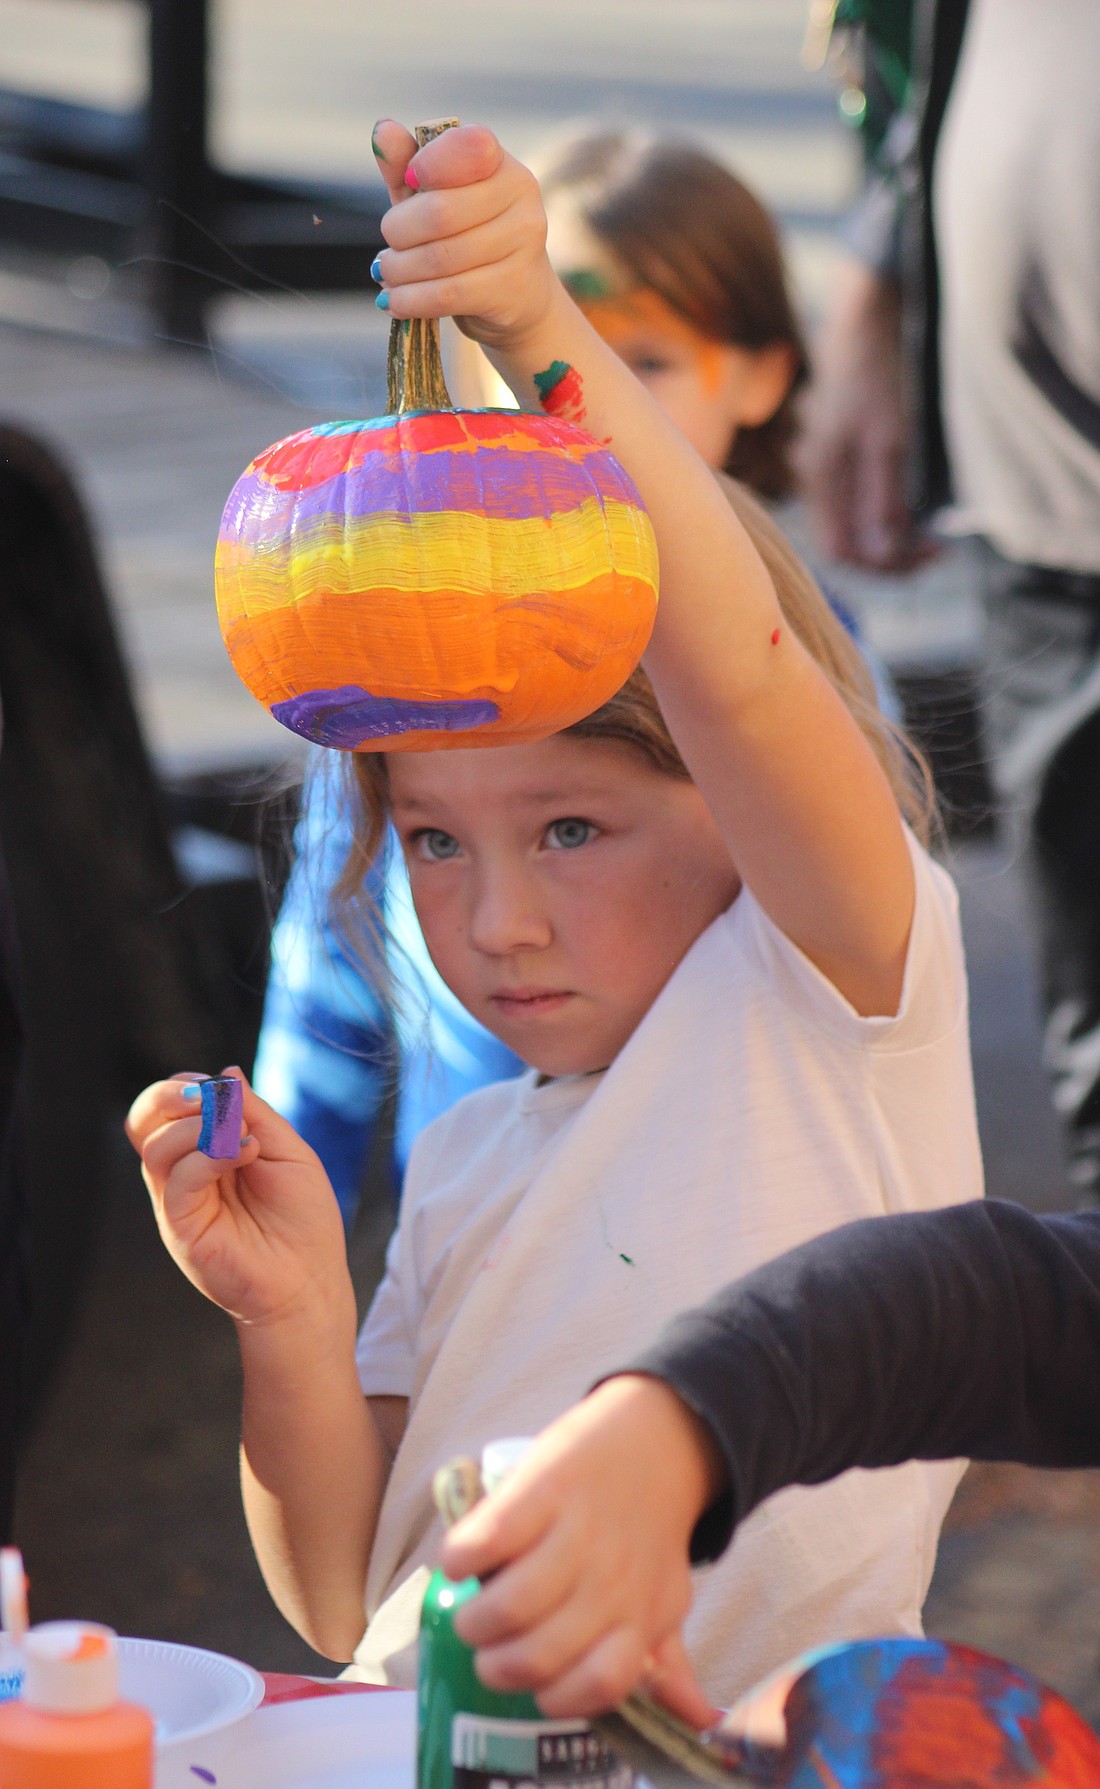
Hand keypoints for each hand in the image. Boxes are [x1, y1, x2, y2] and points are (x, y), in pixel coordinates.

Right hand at [126, 1070, 348, 1331]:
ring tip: (244, 1137)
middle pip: (144, 1121)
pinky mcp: (180, 1228)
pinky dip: (208, 1156)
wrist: (310, 1281)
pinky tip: (245, 1152)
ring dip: (200, 1127)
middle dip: (169, 1095)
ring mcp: (178, 1202)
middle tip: (208, 1096)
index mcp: (203, 1152)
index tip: (218, 1086)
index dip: (183, 1086)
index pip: (166, 1108)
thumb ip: (253, 1112)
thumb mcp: (286, 1149)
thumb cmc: (304, 1219)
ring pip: (155, 1146)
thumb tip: (226, 1073)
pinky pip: (176, 1181)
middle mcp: (183, 1175)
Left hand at [370, 118, 557, 350]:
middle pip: (440, 211)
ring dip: (400, 271)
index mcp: (500, 162)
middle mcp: (520, 195)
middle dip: (399, 232)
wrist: (518, 298)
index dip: (427, 165)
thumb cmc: (467, 237)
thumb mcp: (433, 198)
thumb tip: (381, 131)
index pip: (466, 148)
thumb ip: (406, 164)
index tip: (409, 183)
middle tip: (388, 249)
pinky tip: (394, 302)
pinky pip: (449, 294)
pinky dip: (412, 300)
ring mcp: (522, 243)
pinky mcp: (513, 287)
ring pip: (440, 258)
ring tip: (387, 275)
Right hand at [438, 1375, 725, 1720]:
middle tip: (487, 1649)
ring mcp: (576, 1532)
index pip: (600, 1682)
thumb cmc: (648, 1529)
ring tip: (471, 1611)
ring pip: (509, 1606)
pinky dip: (462, 1559)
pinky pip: (489, 1538)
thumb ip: (666, 1664)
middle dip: (497, 1665)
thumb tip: (697, 1723)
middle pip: (539, 1654)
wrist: (656, 1436)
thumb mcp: (666, 1596)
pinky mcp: (542, 1487)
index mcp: (640, 1614)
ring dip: (475, 1620)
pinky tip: (461, 1562)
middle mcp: (610, 1579)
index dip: (557, 1697)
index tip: (535, 1687)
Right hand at [800, 259, 936, 572]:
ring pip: (855, 528)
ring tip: (932, 533)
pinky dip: (887, 517)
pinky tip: (914, 509)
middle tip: (940, 549)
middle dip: (894, 556)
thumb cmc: (875, 375)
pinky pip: (857, 507)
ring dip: (893, 539)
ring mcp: (824, 473)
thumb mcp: (889, 439)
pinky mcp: (838, 461)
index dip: (886, 566)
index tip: (933, 554)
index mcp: (820, 479)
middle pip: (849, 546)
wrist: (863, 322)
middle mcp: (815, 482)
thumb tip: (884, 556)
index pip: (843, 553)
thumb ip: (883, 501)